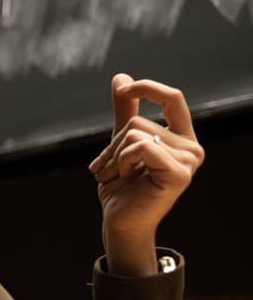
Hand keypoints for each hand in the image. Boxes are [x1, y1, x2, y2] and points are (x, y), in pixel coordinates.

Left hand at [88, 74, 204, 275]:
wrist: (120, 222)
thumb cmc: (122, 187)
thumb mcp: (120, 143)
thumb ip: (125, 111)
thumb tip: (121, 77)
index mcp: (182, 138)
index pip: (173, 98)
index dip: (148, 87)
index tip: (125, 88)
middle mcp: (192, 148)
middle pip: (139, 120)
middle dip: (113, 144)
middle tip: (109, 168)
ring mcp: (189, 161)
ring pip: (135, 133)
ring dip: (115, 156)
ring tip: (118, 177)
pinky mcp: (180, 174)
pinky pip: (141, 147)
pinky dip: (123, 161)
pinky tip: (126, 179)